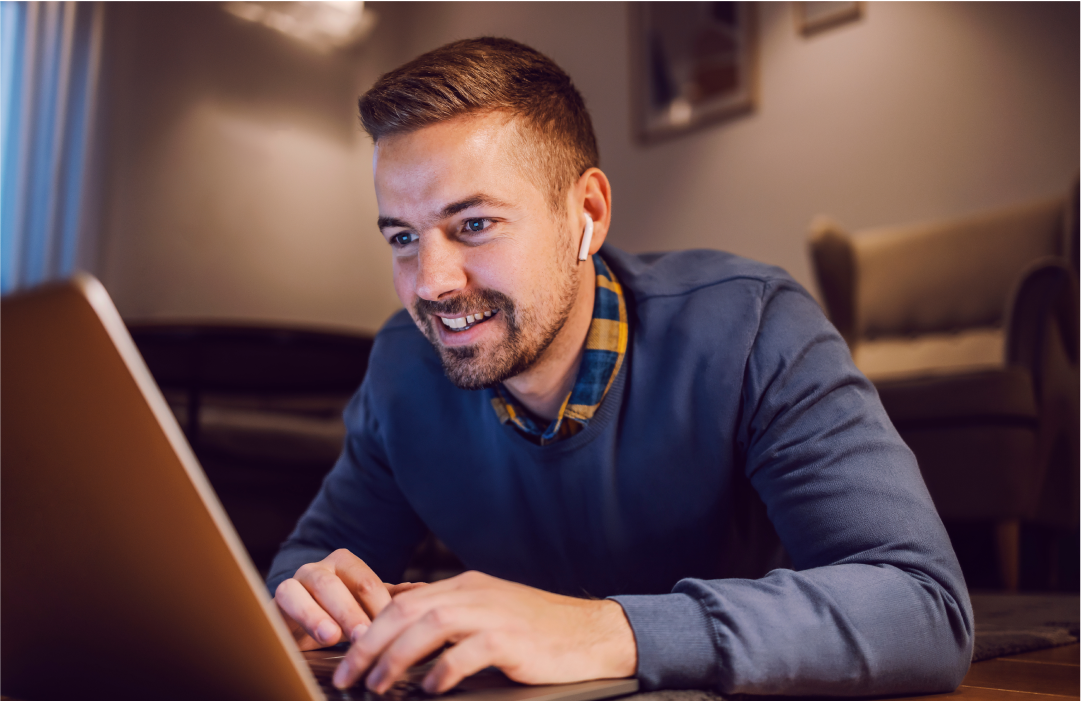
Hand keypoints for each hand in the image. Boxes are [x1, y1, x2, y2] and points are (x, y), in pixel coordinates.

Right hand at [274, 549, 426, 649]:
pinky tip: (312, 634)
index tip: (390, 630)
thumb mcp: (363, 607)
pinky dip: (302, 616)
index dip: (378, 607)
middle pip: (341, 585)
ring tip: (333, 637)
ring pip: (314, 589)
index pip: (367, 584)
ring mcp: (299, 579)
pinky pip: (287, 600)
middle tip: (364, 636)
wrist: (293, 621)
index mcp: (347, 564)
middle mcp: (323, 567)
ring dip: (324, 614)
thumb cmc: (334, 612)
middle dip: (352, 612)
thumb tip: (425, 592)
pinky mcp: (279, 596)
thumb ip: (390, 599)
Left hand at [332, 570, 636, 692]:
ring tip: (378, 686)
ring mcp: (495, 614)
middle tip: (348, 676)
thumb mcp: (486, 612)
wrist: (591, 634)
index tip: (345, 659)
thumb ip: (448, 614)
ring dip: (397, 657)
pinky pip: (470, 650)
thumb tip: (401, 625)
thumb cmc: (536, 631)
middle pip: (407, 611)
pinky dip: (445, 668)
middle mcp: (475, 594)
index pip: (402, 601)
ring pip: (431, 625)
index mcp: (464, 586)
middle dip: (369, 644)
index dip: (368, 629)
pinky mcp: (514, 639)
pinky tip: (431, 688)